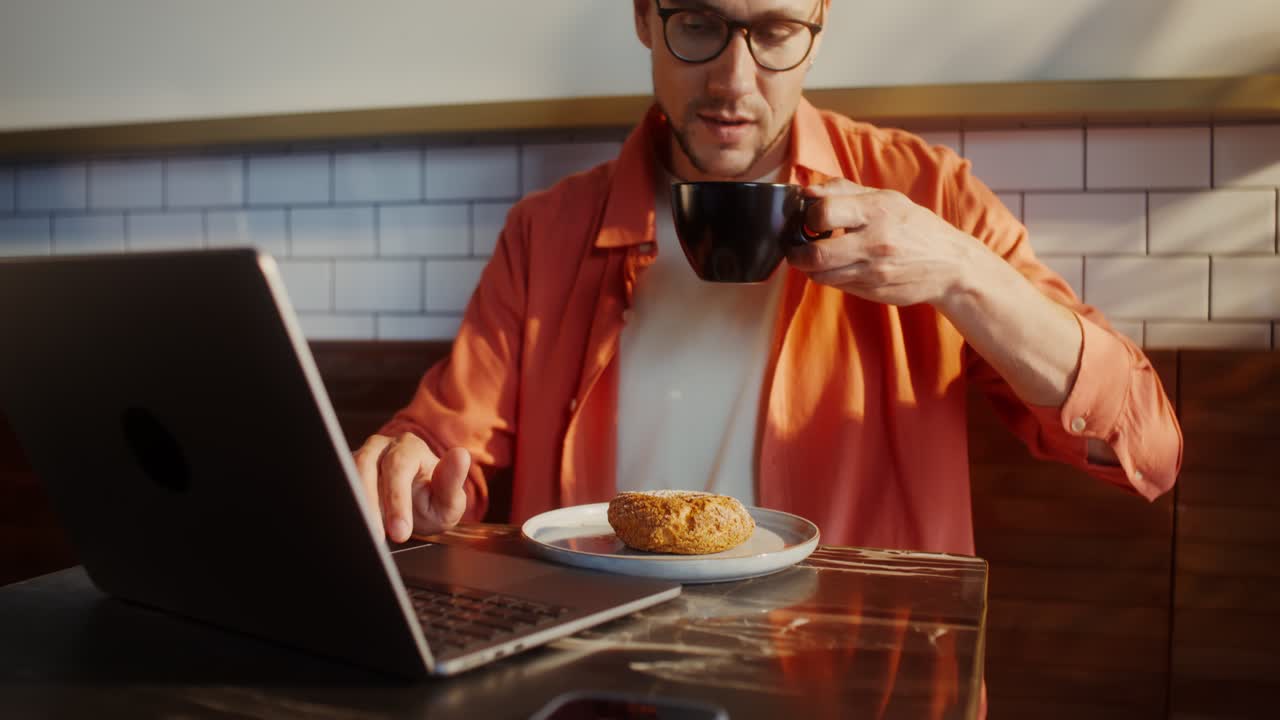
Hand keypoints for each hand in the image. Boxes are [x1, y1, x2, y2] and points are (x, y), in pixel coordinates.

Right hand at [352, 433, 469, 542]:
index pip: (399, 467)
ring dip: (356, 505)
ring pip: (348, 474)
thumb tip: (461, 455)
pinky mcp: (345, 472)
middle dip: (372, 507)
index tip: (400, 531)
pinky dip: (346, 505)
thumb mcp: (448, 500)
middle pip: (366, 467)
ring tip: (367, 533)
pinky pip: (340, 484)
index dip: (397, 500)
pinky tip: (353, 525)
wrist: (414, 509)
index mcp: (409, 448)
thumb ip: (453, 481)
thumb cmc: (430, 501)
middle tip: (378, 538)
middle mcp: (382, 448)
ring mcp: (360, 458)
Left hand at [787, 178, 983, 307]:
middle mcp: (874, 243)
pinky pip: (836, 286)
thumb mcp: (886, 198)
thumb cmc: (914, 226)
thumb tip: (807, 191)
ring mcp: (873, 272)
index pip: (824, 213)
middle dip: (797, 252)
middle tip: (796, 247)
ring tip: (816, 257)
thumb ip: (843, 191)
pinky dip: (829, 277)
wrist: (949, 264)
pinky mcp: (872, 292)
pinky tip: (839, 266)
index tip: (809, 217)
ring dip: (810, 267)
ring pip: (820, 275)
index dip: (808, 215)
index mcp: (876, 212)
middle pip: (815, 255)